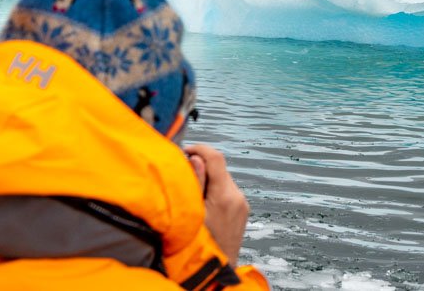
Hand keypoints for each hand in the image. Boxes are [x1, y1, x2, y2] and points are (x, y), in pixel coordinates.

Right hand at [185, 144, 249, 263]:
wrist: (217, 274)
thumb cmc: (199, 247)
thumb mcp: (191, 213)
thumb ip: (195, 183)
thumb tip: (194, 157)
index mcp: (225, 196)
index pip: (215, 157)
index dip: (199, 148)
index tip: (184, 151)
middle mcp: (238, 197)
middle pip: (219, 167)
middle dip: (201, 165)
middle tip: (182, 172)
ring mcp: (242, 205)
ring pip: (223, 179)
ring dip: (208, 178)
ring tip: (190, 190)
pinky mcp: (242, 211)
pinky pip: (227, 191)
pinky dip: (214, 189)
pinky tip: (202, 202)